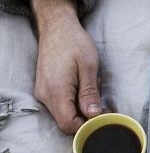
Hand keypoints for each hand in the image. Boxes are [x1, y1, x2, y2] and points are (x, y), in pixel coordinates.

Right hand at [30, 0, 101, 133]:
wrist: (57, 27)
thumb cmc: (74, 42)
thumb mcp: (89, 66)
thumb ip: (90, 93)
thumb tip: (94, 115)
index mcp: (56, 90)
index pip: (69, 124)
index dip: (87, 126)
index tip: (103, 118)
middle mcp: (45, 95)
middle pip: (66, 122)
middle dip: (87, 117)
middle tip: (103, 104)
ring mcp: (44, 92)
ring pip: (65, 114)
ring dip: (82, 108)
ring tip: (92, 89)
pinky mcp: (46, 89)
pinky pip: (62, 105)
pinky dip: (76, 101)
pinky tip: (84, 87)